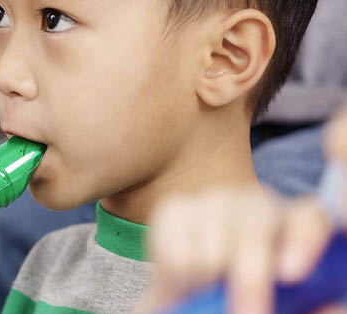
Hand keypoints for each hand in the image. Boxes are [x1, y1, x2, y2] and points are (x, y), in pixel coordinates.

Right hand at [138, 108, 346, 313]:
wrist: (194, 292)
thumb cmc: (251, 297)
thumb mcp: (285, 305)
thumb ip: (306, 306)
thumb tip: (330, 308)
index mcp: (297, 224)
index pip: (309, 219)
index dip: (303, 242)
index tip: (291, 276)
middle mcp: (257, 204)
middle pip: (256, 227)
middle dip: (249, 276)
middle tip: (247, 313)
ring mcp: (214, 201)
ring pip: (213, 243)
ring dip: (210, 280)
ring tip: (210, 292)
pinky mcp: (175, 209)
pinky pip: (177, 249)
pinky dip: (180, 278)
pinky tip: (188, 281)